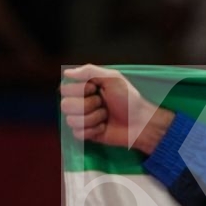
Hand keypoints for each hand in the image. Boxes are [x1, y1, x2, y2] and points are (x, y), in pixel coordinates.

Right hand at [59, 64, 173, 153]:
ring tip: (106, 116)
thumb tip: (66, 73)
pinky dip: (93, 131)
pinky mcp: (87, 134)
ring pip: (70, 121)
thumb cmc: (129, 99)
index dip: (79, 90)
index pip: (64, 89)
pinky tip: (104, 128)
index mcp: (82, 88)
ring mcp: (82, 119)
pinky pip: (77, 134)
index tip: (95, 89)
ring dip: (92, 118)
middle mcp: (79, 103)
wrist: (141, 122)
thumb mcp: (112, 78)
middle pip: (65, 105)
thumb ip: (89, 71)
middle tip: (103, 105)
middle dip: (87, 105)